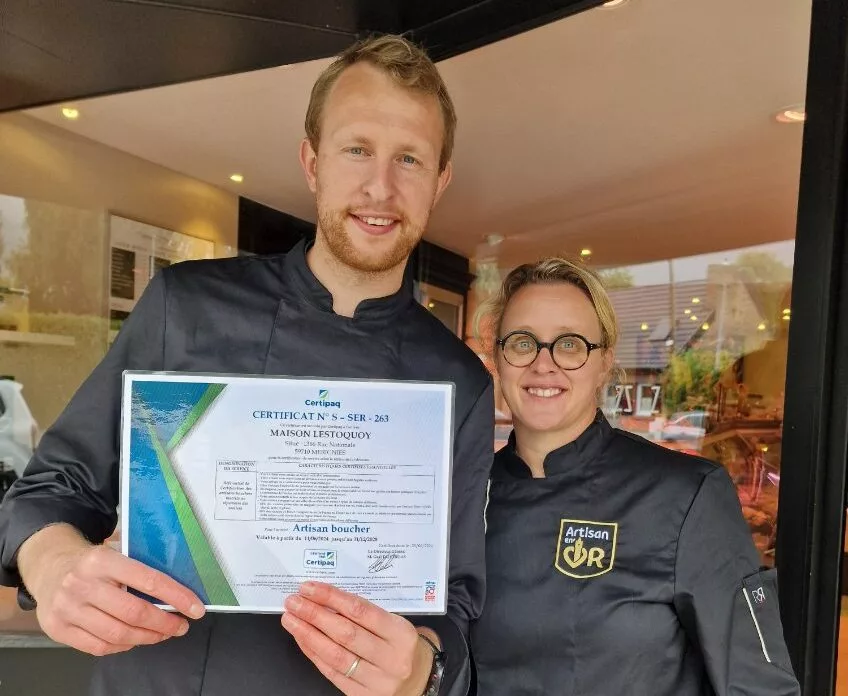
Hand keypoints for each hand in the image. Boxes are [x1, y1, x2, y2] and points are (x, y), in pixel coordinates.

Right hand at [18, 524, 204, 655]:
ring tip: (162, 634)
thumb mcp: (113, 551)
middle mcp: (82, 584)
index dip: (176, 596)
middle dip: (165, 623)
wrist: (48, 566)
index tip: (195, 608)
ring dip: (148, 637)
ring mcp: (68, 609)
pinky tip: (135, 639)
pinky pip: (99, 647)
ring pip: (118, 634)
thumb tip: (179, 588)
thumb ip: (139, 566)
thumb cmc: (90, 562)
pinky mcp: (58, 629)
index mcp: (102, 560)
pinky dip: (123, 646)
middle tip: (180, 626)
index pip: (148, 579)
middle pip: (134, 612)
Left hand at [281, 581, 434, 695]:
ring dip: (308, 635)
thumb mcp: (396, 624)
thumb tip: (327, 599)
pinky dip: (314, 654)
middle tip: (294, 602)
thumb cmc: (403, 646)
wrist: (419, 680)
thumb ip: (366, 613)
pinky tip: (303, 640)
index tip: (310, 588)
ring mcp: (377, 681)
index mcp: (401, 634)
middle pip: (346, 634)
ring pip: (336, 656)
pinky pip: (333, 673)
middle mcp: (392, 659)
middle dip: (314, 615)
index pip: (361, 611)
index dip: (332, 598)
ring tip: (291, 620)